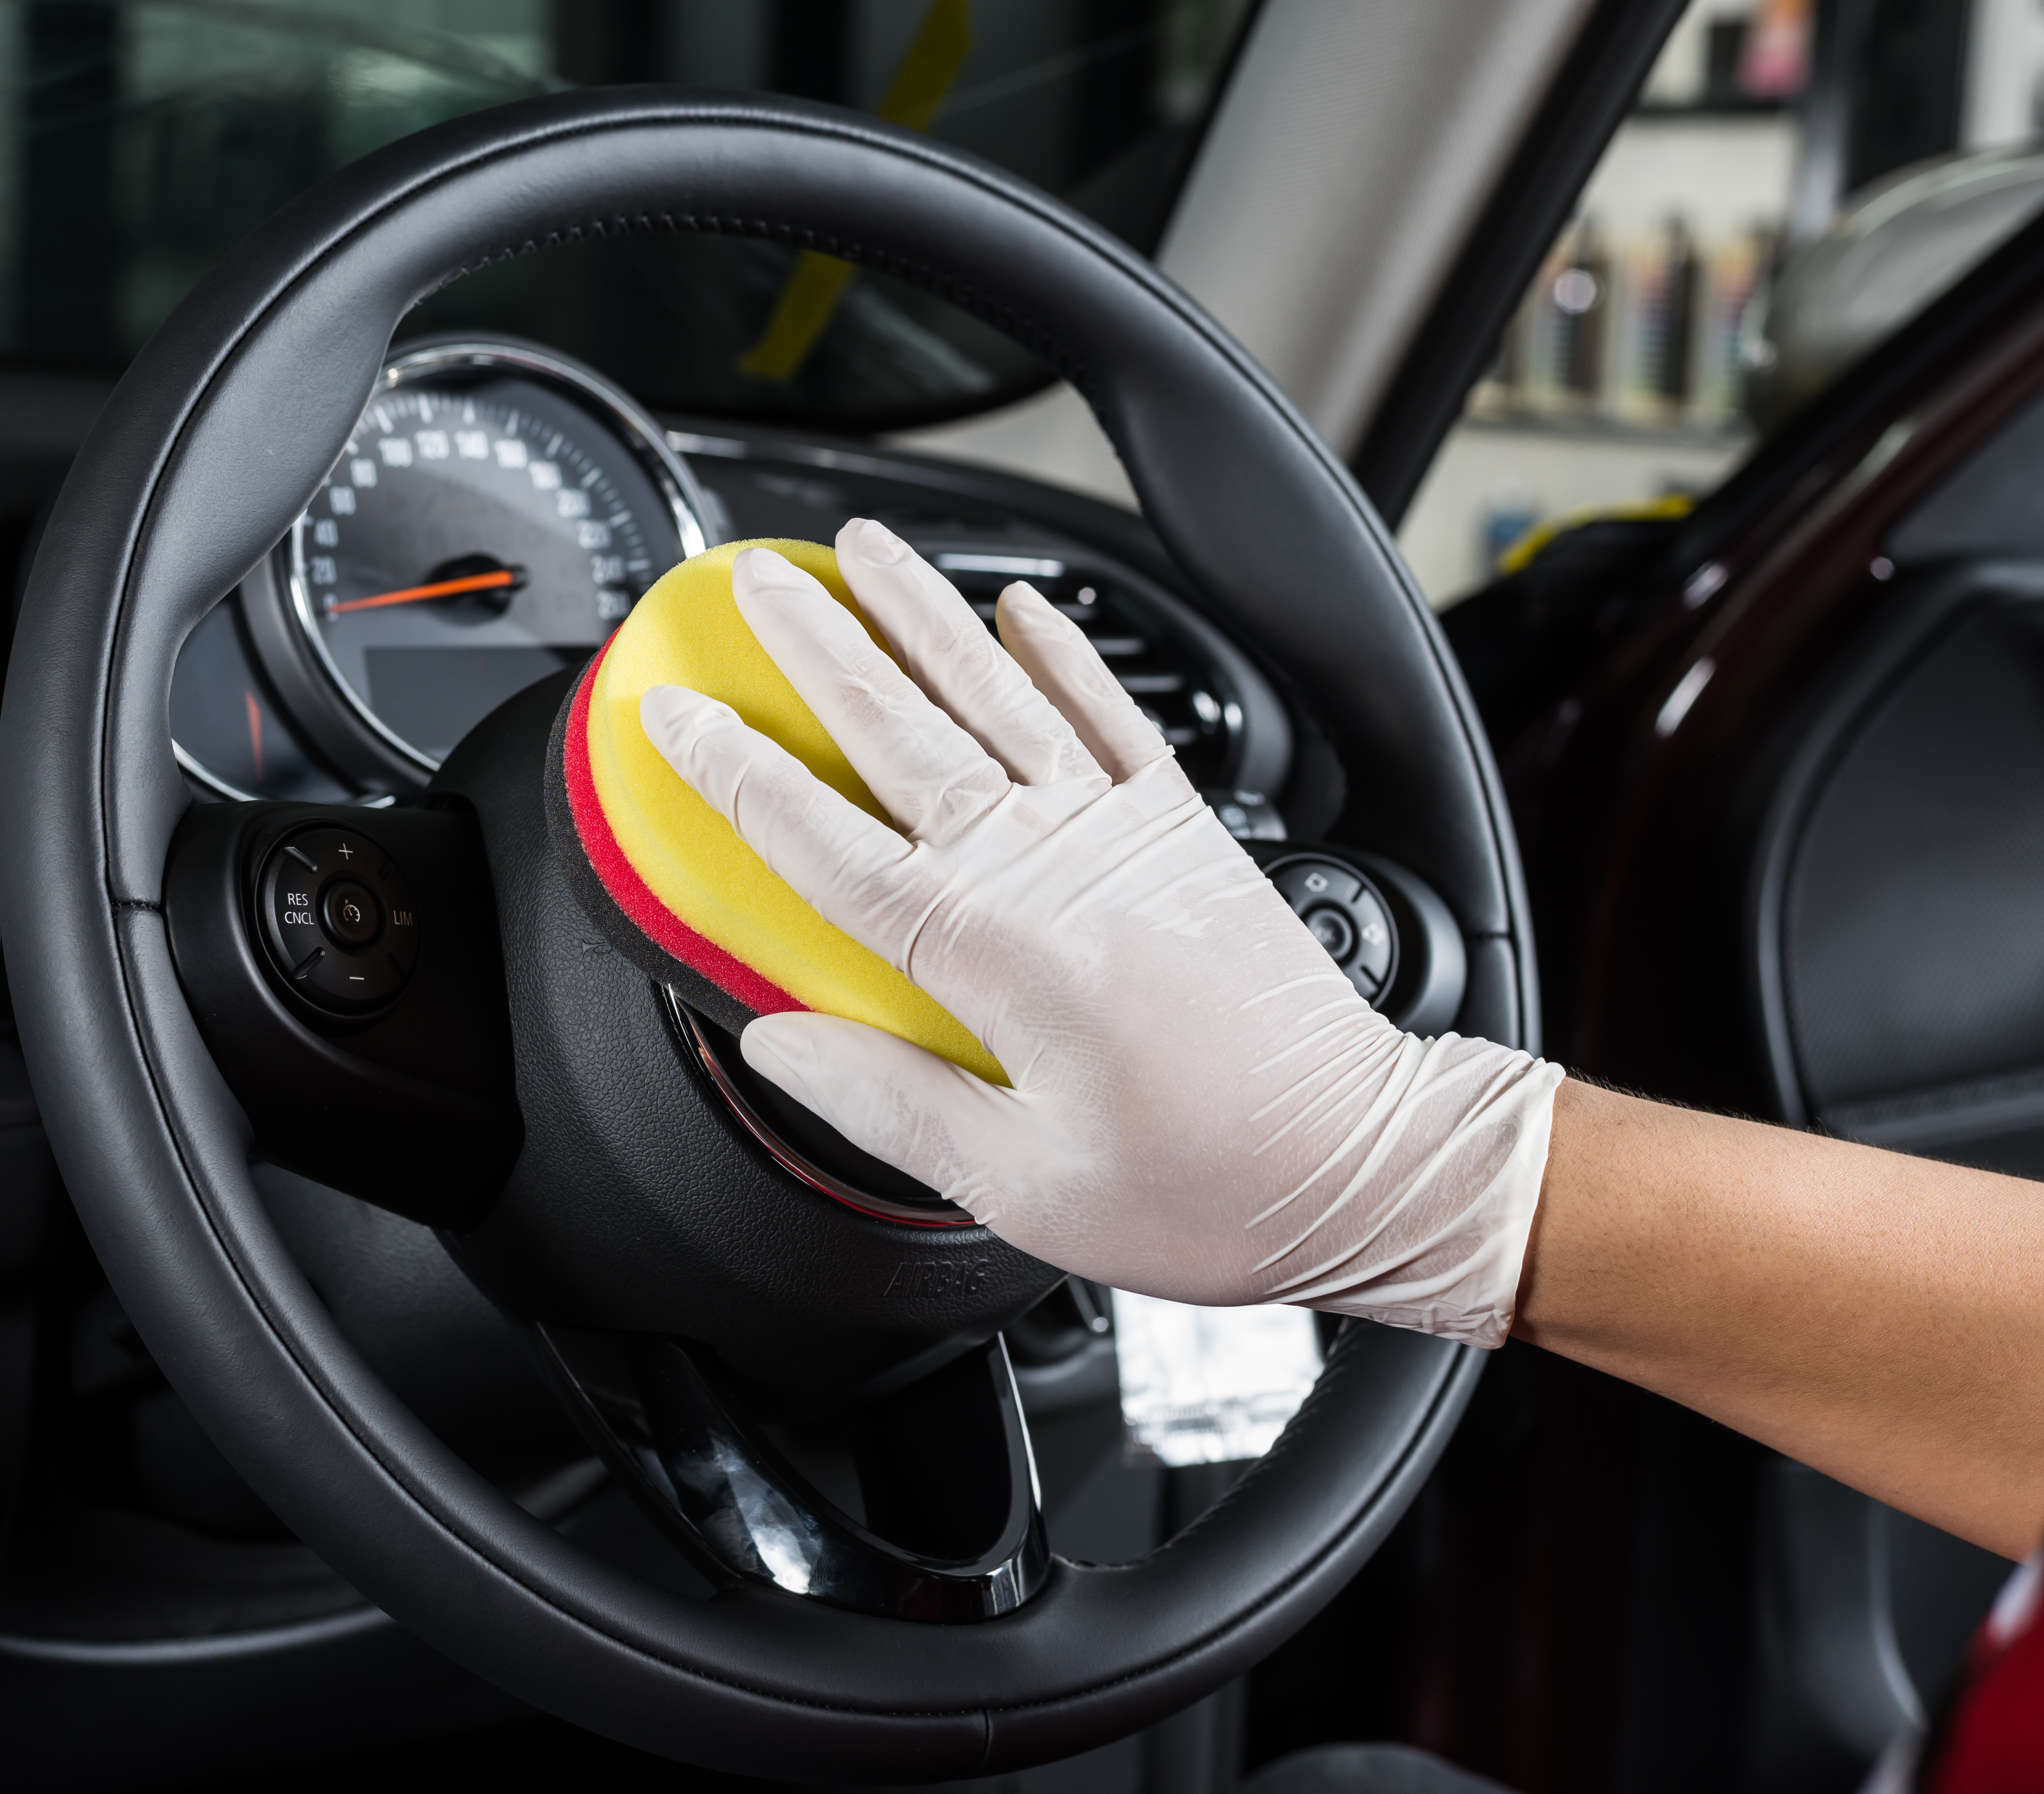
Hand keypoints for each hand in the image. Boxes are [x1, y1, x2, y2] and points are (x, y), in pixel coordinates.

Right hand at [638, 520, 1560, 1345]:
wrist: (1365, 1161)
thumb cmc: (1207, 1188)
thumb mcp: (1021, 1186)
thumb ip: (888, 1104)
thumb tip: (780, 1045)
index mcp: (994, 954)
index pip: (826, 842)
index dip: (738, 772)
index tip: (678, 712)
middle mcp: (1053, 866)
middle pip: (902, 733)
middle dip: (818, 645)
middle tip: (758, 579)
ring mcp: (1123, 833)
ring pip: (996, 694)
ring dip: (921, 614)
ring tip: (862, 549)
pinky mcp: (1185, 830)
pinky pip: (1111, 713)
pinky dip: (1063, 652)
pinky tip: (1019, 606)